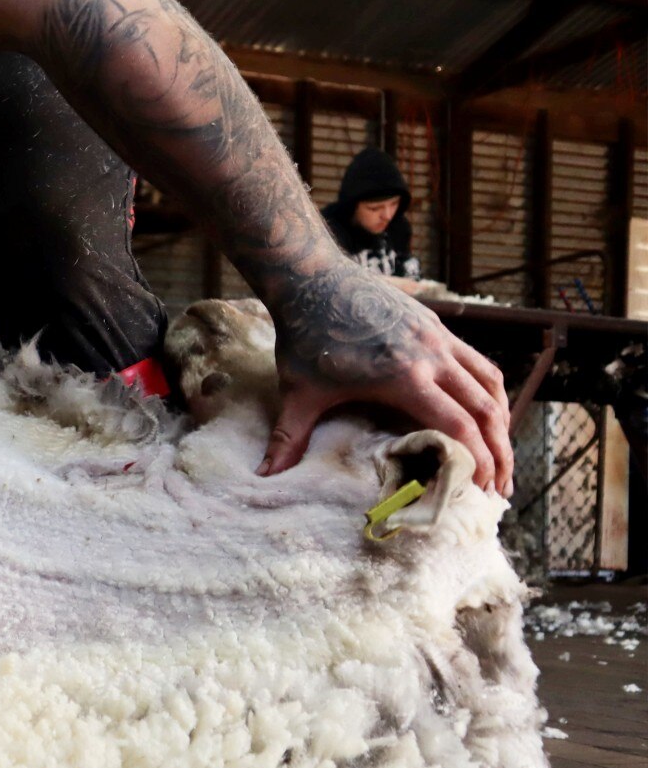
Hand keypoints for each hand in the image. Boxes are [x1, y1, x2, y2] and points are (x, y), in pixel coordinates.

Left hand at [263, 264, 511, 494]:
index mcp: (403, 376)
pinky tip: (487, 412)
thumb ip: (289, 437)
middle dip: (499, 451)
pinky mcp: (437, 325)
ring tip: (503, 454)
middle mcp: (431, 354)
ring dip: (502, 421)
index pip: (457, 425)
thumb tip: (266, 476)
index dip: (477, 460)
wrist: (312, 278)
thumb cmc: (305, 335)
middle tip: (502, 486)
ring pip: (490, 382)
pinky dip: (490, 391)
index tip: (483, 489)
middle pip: (485, 408)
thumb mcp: (297, 391)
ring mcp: (438, 336)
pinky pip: (478, 362)